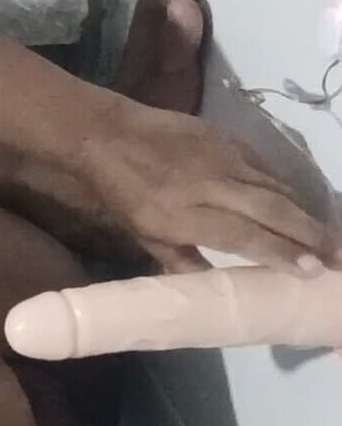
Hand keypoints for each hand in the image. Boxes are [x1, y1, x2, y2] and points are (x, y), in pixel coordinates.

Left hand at [77, 101, 341, 275]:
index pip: (243, 236)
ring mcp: (221, 157)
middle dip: (311, 235)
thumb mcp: (144, 235)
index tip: (315, 270)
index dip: (281, 253)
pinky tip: (299, 203)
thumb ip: (182, 261)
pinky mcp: (227, 138)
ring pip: (275, 187)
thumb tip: (216, 291)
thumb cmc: (121, 193)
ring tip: (329, 236)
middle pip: (272, 209)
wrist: (107, 134)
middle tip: (340, 257)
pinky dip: (285, 186)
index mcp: (181, 215)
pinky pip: (265, 167)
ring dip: (305, 213)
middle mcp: (208, 185)